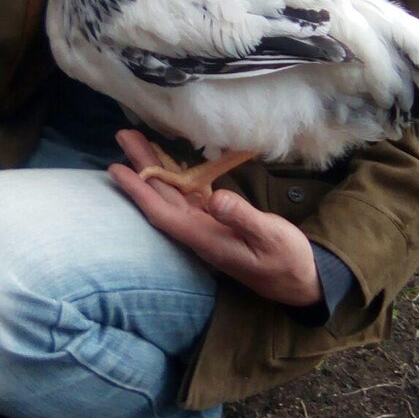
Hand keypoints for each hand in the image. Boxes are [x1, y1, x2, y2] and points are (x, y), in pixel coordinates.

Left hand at [109, 130, 321, 306]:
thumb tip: (217, 200)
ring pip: (173, 195)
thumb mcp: (271, 237)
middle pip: (161, 199)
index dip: (139, 191)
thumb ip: (244, 218)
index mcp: (206, 239)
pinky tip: (169, 162)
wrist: (301, 281)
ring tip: (138, 141)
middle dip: (141, 168)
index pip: (163, 213)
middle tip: (123, 136)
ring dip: (155, 170)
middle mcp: (199, 233)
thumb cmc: (287, 260)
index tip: (117, 169)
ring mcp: (207, 228)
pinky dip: (176, 177)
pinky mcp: (217, 222)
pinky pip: (189, 196)